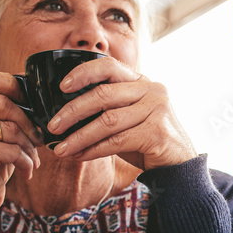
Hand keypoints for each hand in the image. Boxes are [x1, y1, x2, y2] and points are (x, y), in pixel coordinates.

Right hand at [0, 71, 41, 232]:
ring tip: (32, 158)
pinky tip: (27, 171)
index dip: (11, 85)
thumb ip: (1, 114)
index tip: (30, 101)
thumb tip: (35, 98)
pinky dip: (26, 161)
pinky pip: (13, 149)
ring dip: (29, 145)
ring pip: (11, 127)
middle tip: (38, 140)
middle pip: (3, 103)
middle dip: (28, 122)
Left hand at [46, 58, 197, 169]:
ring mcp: (157, 110)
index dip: (83, 73)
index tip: (62, 86)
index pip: (109, 66)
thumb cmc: (148, 141)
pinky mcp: (156, 133)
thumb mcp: (129, 118)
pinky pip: (116, 141)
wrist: (179, 166)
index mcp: (143, 82)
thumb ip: (107, 109)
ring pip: (107, 121)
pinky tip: (80, 156)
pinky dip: (93, 150)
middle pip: (103, 95)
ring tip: (61, 148)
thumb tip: (66, 114)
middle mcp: (152, 91)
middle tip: (53, 126)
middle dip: (73, 112)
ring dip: (79, 136)